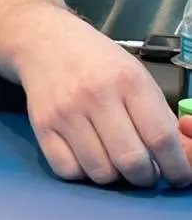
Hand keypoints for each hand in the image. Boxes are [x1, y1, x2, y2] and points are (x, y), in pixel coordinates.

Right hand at [15, 22, 191, 187]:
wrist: (46, 41)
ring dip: (113, 176)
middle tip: (143, 172)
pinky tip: (85, 156)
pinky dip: (81, 173)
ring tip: (112, 160)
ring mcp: (65, 111)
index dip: (176, 167)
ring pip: (100, 172)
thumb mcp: (136, 76)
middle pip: (131, 161)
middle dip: (144, 177)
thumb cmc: (97, 61)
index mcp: (128, 81)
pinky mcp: (41, 124)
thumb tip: (177, 156)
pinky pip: (68, 170)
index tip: (178, 177)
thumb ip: (159, 116)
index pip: (161, 138)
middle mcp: (96, 96)